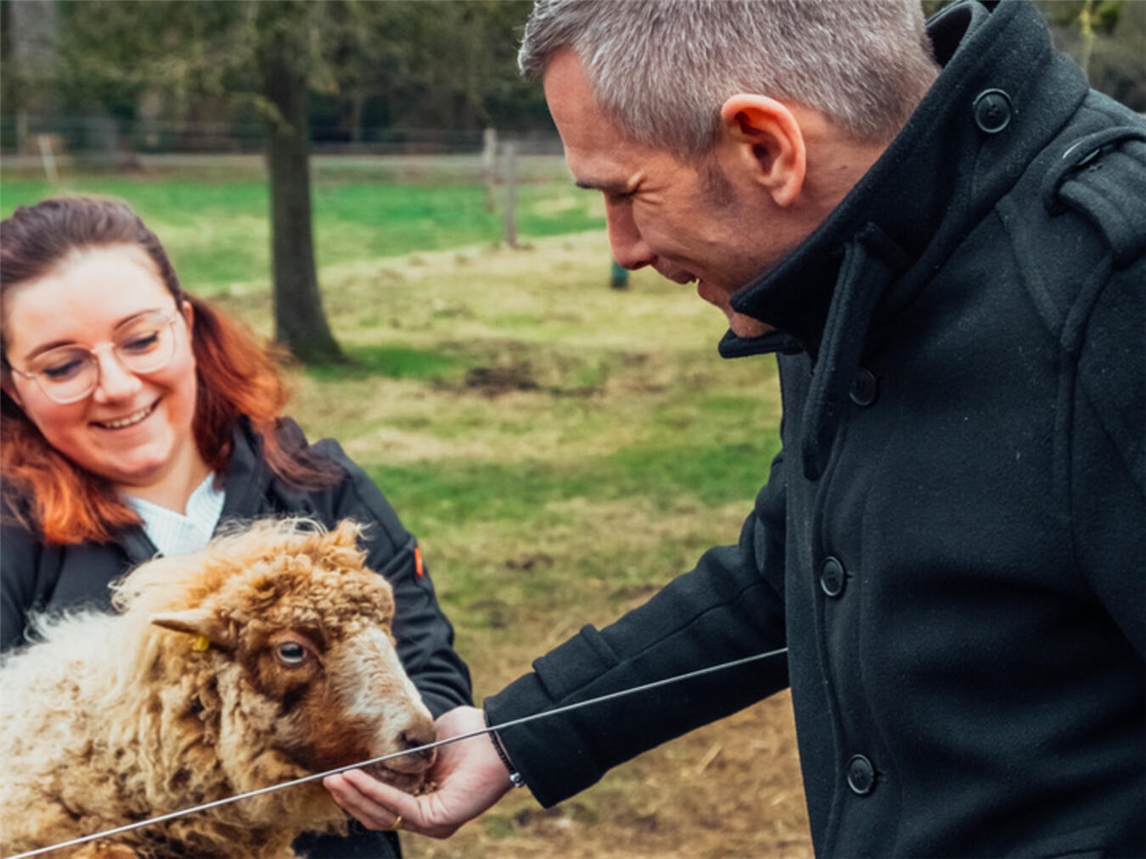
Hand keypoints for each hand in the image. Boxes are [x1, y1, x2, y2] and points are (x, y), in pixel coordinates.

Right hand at [324, 706, 515, 838]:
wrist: (499, 735)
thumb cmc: (470, 733)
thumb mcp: (425, 741)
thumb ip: (401, 750)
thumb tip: (374, 748)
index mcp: (423, 798)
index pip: (381, 805)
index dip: (356, 792)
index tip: (335, 775)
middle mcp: (426, 815)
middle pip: (376, 815)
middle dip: (349, 797)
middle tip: (327, 779)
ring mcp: (432, 822)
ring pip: (383, 814)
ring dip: (356, 795)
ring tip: (336, 778)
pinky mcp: (438, 820)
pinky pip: (398, 807)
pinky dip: (374, 791)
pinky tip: (357, 777)